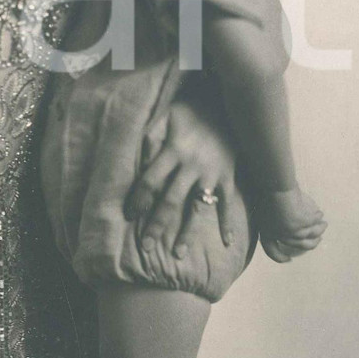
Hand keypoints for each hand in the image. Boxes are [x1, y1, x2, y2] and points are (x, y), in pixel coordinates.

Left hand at [125, 98, 238, 258]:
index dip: (139, 199)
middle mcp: (191, 166)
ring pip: (197, 207)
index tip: (129, 216)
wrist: (227, 103)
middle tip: (145, 247)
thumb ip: (149, 137)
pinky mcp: (228, 176)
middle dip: (157, 225)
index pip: (150, 180)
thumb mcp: (165, 116)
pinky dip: (228, 222)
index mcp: (173, 151)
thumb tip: (137, 161)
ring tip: (177, 254)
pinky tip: (227, 242)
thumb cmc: (189, 111)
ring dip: (187, 231)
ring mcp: (212, 174)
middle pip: (171, 200)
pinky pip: (228, 202)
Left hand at [256, 188, 326, 262]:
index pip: (271, 251)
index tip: (288, 261)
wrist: (273, 182)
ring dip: (319, 229)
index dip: (280, 257)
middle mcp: (279, 234)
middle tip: (319, 240)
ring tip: (324, 224)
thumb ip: (278, 222)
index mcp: (266, 232)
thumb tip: (297, 231)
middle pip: (299, 245)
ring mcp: (291, 230)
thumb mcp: (268, 210)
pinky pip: (314, 221)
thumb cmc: (269, 191)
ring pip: (310, 234)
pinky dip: (318, 217)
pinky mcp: (302, 223)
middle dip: (311, 243)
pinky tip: (320, 213)